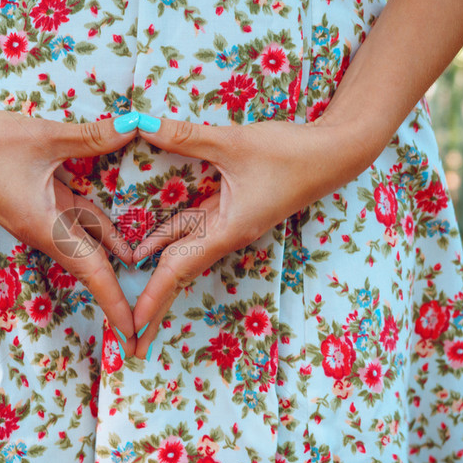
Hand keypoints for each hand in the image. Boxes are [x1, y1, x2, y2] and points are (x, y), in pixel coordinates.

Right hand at [0, 108, 140, 346]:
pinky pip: (79, 217)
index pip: (92, 272)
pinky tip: (125, 227)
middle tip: (148, 320)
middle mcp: (47, 230)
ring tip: (152, 271)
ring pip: (89, 240)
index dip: (116, 302)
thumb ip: (92, 136)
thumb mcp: (43, 136)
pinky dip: (103, 223)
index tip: (134, 333)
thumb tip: (135, 127)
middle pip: (94, 266)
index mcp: (47, 227)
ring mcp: (43, 217)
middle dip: (120, 293)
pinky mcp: (40, 201)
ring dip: (117, 253)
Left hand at [127, 115, 372, 359]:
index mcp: (226, 231)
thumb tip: (141, 126)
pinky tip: (145, 244)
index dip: (153, 298)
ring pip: (182, 252)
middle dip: (152, 303)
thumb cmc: (291, 153)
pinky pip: (191, 230)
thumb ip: (185, 137)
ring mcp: (227, 224)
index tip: (133, 327)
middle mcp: (224, 234)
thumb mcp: (234, 143)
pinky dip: (166, 239)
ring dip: (156, 274)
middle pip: (177, 273)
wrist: (335, 154)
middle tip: (126, 336)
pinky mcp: (230, 210)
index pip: (178, 270)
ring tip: (129, 299)